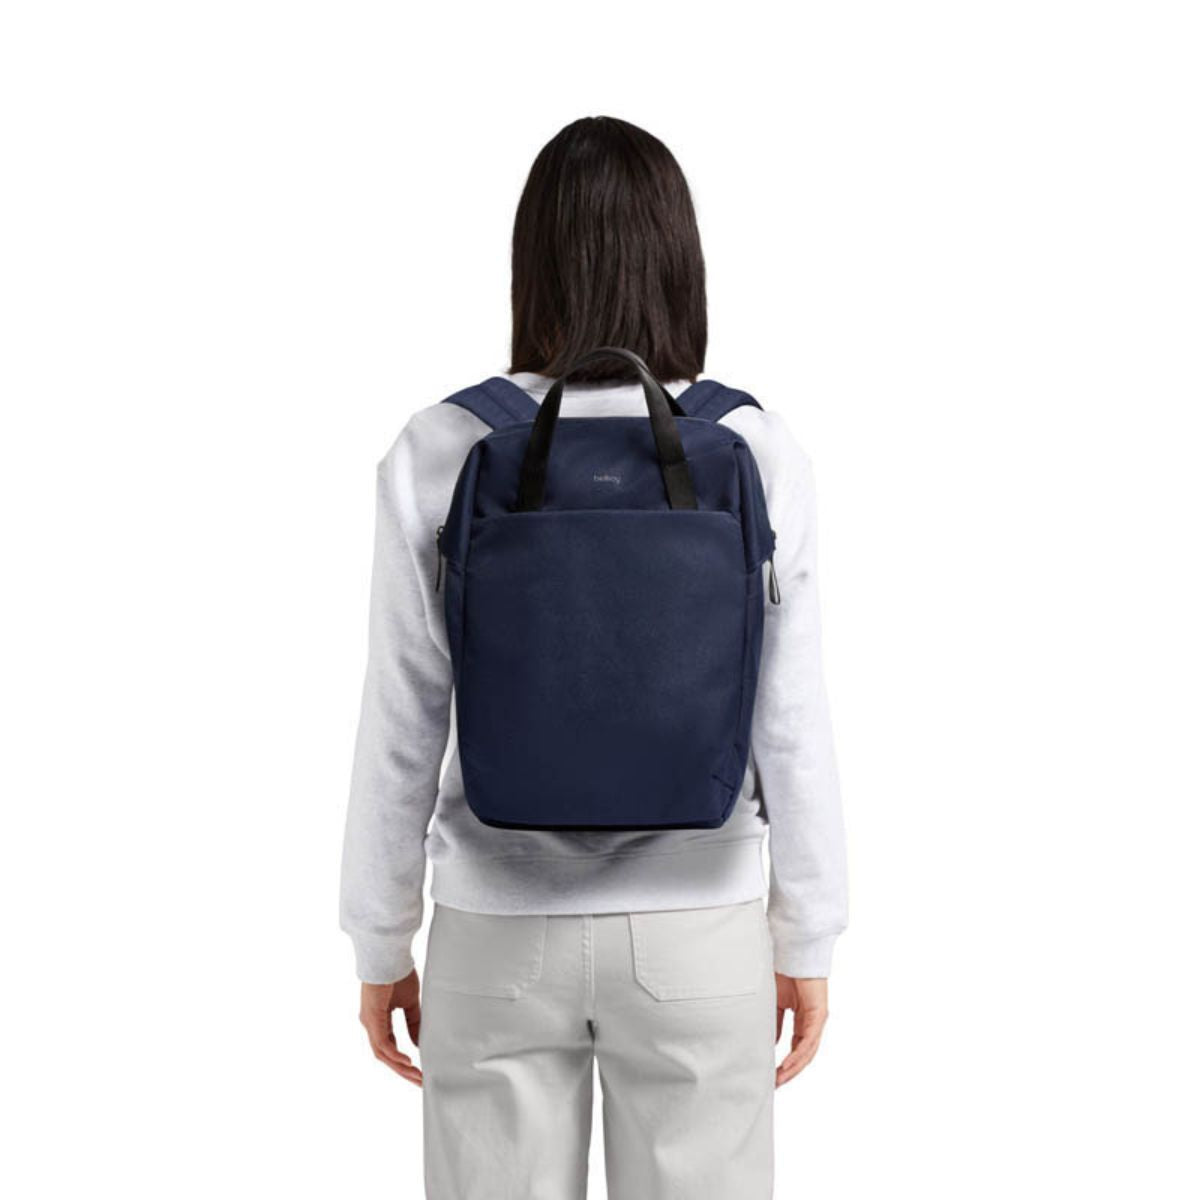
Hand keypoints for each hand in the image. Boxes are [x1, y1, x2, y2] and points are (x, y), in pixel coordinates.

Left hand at [359, 969, 422, 1085]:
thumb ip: (413, 1023)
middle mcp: (371, 1024)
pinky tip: (408, 1062)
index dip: (403, 1061)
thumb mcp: (410, 1003)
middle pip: (385, 1056)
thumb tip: (417, 1044)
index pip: (390, 1047)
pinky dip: (395, 1055)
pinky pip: (383, 1044)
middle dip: (403, 1070)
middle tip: (419, 1081)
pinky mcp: (372, 1019)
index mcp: (378, 1020)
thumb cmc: (397, 974)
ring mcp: (370, 1023)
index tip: (418, 1070)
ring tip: (416, 1076)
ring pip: (383, 1054)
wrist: (389, 956)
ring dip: (400, 1067)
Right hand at [774, 974, 828, 1087]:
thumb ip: (775, 1023)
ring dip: (793, 1068)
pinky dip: (797, 1055)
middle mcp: (811, 1023)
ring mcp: (816, 1020)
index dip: (784, 1063)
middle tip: (774, 1084)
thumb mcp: (774, 1003)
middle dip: (789, 1071)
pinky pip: (808, 1041)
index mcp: (802, 1020)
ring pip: (807, 1052)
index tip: (771, 1075)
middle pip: (802, 1055)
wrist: (791, 952)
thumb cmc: (783, 972)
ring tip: (779, 1080)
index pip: (795, 1048)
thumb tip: (771, 1044)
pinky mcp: (818, 1015)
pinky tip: (786, 1065)